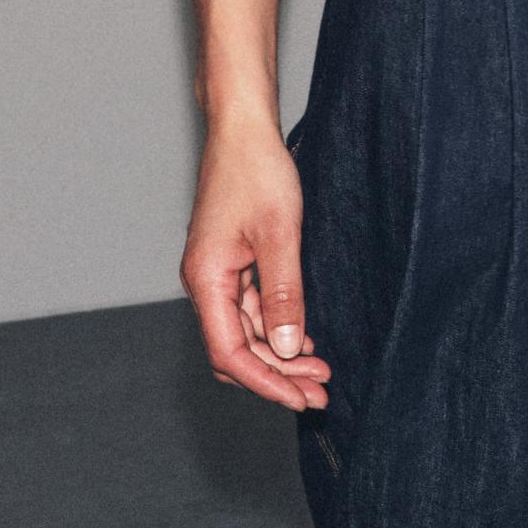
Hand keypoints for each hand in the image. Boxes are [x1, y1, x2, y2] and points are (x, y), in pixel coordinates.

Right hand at [180, 116, 332, 411]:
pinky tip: (304, 337)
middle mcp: (205, 282)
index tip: (301, 399)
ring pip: (245, 333)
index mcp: (206, 278)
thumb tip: (285, 347)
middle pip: (236, 350)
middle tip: (321, 392)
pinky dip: (276, 328)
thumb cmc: (257, 170)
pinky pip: (251, 310)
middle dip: (277, 375)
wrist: (243, 129)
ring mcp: (217, 274)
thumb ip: (283, 294)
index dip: (266, 382)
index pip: (229, 353)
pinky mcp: (232, 264)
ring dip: (279, 355)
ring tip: (321, 370)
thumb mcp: (280, 234)